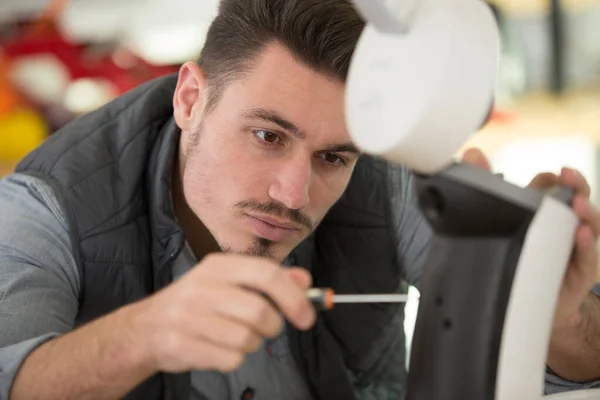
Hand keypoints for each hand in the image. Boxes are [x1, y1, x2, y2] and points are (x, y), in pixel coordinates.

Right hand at [134, 253, 315, 372]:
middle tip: (264, 328)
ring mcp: (188, 316)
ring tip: (233, 336)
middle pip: (260, 312)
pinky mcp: (181, 345)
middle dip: (272, 326)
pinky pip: (230, 360)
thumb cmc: (199, 303)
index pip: (266, 273)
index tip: (307, 316)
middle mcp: (202, 287)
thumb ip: (269, 280)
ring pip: (247, 339)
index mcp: (218, 266)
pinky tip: (217, 348)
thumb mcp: (230, 282)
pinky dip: (233, 359)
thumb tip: (305, 281)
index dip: (293, 296)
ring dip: (251, 344)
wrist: (146, 328)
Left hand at [462, 148, 599, 329]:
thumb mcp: (496, 222)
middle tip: (568, 175)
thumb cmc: (513, 262)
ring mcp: (572, 250)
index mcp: (544, 215)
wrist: (520, 306)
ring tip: (577, 204)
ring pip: (589, 226)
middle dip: (578, 185)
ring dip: (586, 213)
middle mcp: (562, 229)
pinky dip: (585, 245)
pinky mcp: (577, 274)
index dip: (559, 178)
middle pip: (579, 201)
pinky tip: (579, 234)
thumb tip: (472, 154)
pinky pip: (587, 258)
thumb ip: (483, 186)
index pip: (558, 189)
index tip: (555, 172)